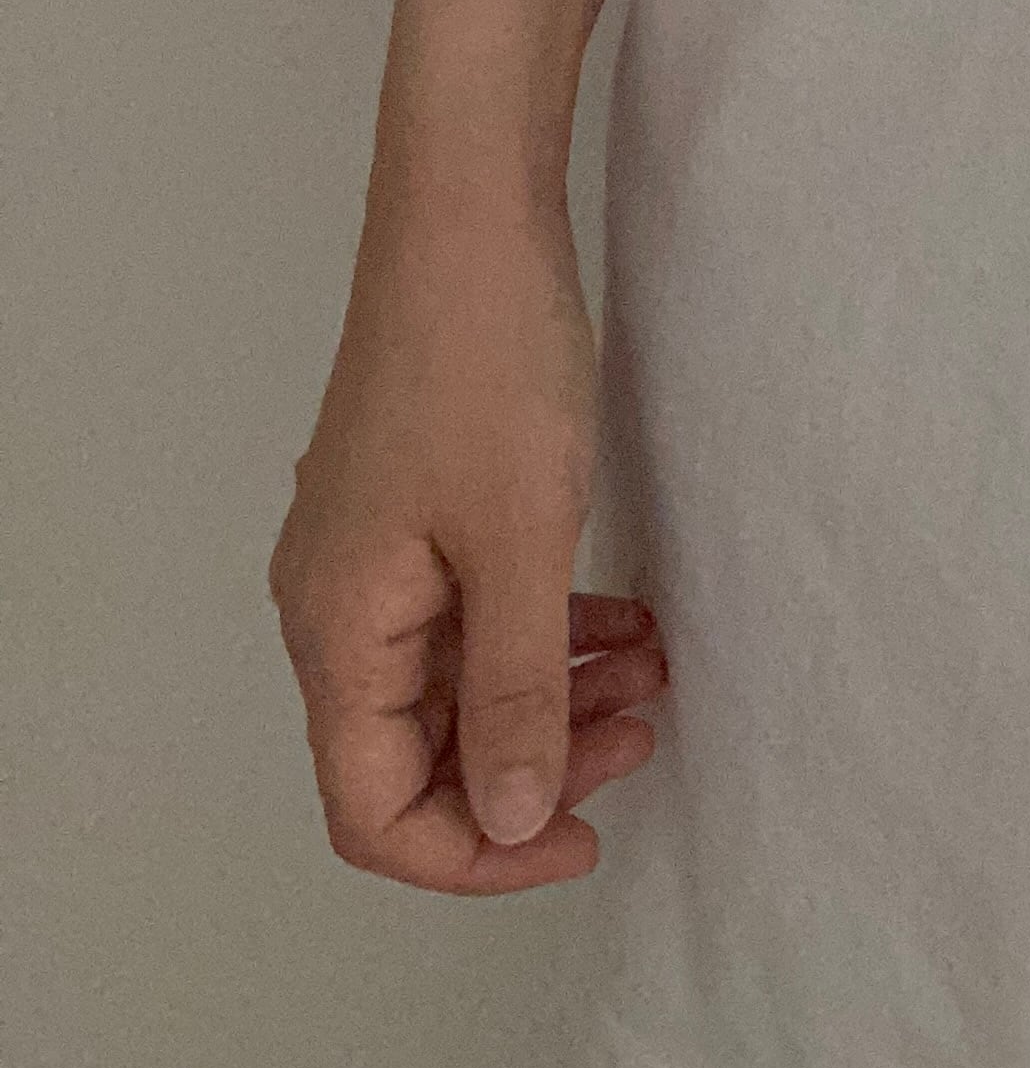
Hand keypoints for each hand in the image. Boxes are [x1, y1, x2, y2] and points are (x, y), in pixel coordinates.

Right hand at [271, 195, 664, 889]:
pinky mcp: (416, 508)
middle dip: (533, 766)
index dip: (476, 852)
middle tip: (639, 738)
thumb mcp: (522, 542)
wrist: (470, 215)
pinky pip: (474, 611)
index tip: (580, 836)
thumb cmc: (486, 360)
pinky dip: (546, 629)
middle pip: (418, 753)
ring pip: (458, 679)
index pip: (375, 810)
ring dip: (553, 694)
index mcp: (339, 631)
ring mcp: (375, 554)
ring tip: (653, 674)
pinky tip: (624, 619)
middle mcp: (337, 605)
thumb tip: (509, 818)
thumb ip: (518, 692)